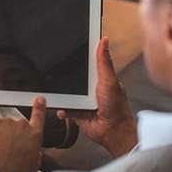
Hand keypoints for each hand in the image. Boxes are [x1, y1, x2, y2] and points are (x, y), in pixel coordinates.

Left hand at [0, 96, 45, 171]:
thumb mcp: (33, 170)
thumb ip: (35, 158)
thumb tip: (34, 154)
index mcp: (34, 135)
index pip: (39, 117)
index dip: (39, 107)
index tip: (39, 99)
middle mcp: (22, 125)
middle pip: (16, 127)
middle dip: (10, 136)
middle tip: (5, 152)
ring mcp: (5, 122)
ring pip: (0, 128)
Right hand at [58, 38, 136, 157]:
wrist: (113, 132)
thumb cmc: (117, 106)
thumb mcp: (110, 80)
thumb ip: (104, 62)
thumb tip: (104, 40)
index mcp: (99, 77)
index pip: (87, 61)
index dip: (79, 54)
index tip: (67, 46)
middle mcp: (90, 88)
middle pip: (73, 76)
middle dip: (64, 75)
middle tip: (54, 70)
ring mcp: (82, 100)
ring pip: (67, 92)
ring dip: (62, 93)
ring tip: (55, 90)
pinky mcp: (76, 112)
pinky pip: (64, 108)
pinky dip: (61, 108)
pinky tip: (60, 108)